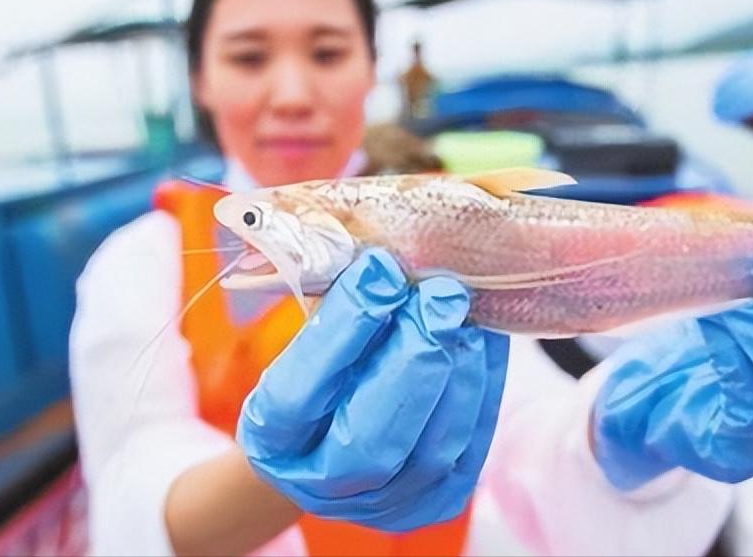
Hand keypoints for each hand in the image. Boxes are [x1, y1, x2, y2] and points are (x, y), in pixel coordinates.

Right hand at [237, 249, 508, 530]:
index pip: (301, 391)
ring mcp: (381, 504)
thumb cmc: (320, 370)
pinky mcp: (433, 502)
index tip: (379, 270)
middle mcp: (321, 484)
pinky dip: (481, 386)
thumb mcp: (309, 329)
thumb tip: (377, 249)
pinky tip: (480, 338)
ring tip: (462, 311)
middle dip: (414, 356)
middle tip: (441, 294)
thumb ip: (332, 294)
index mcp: (271, 437)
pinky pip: (469, 446)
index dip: (344, 328)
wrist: (329, 442)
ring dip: (457, 368)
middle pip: (371, 437)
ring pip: (431, 446)